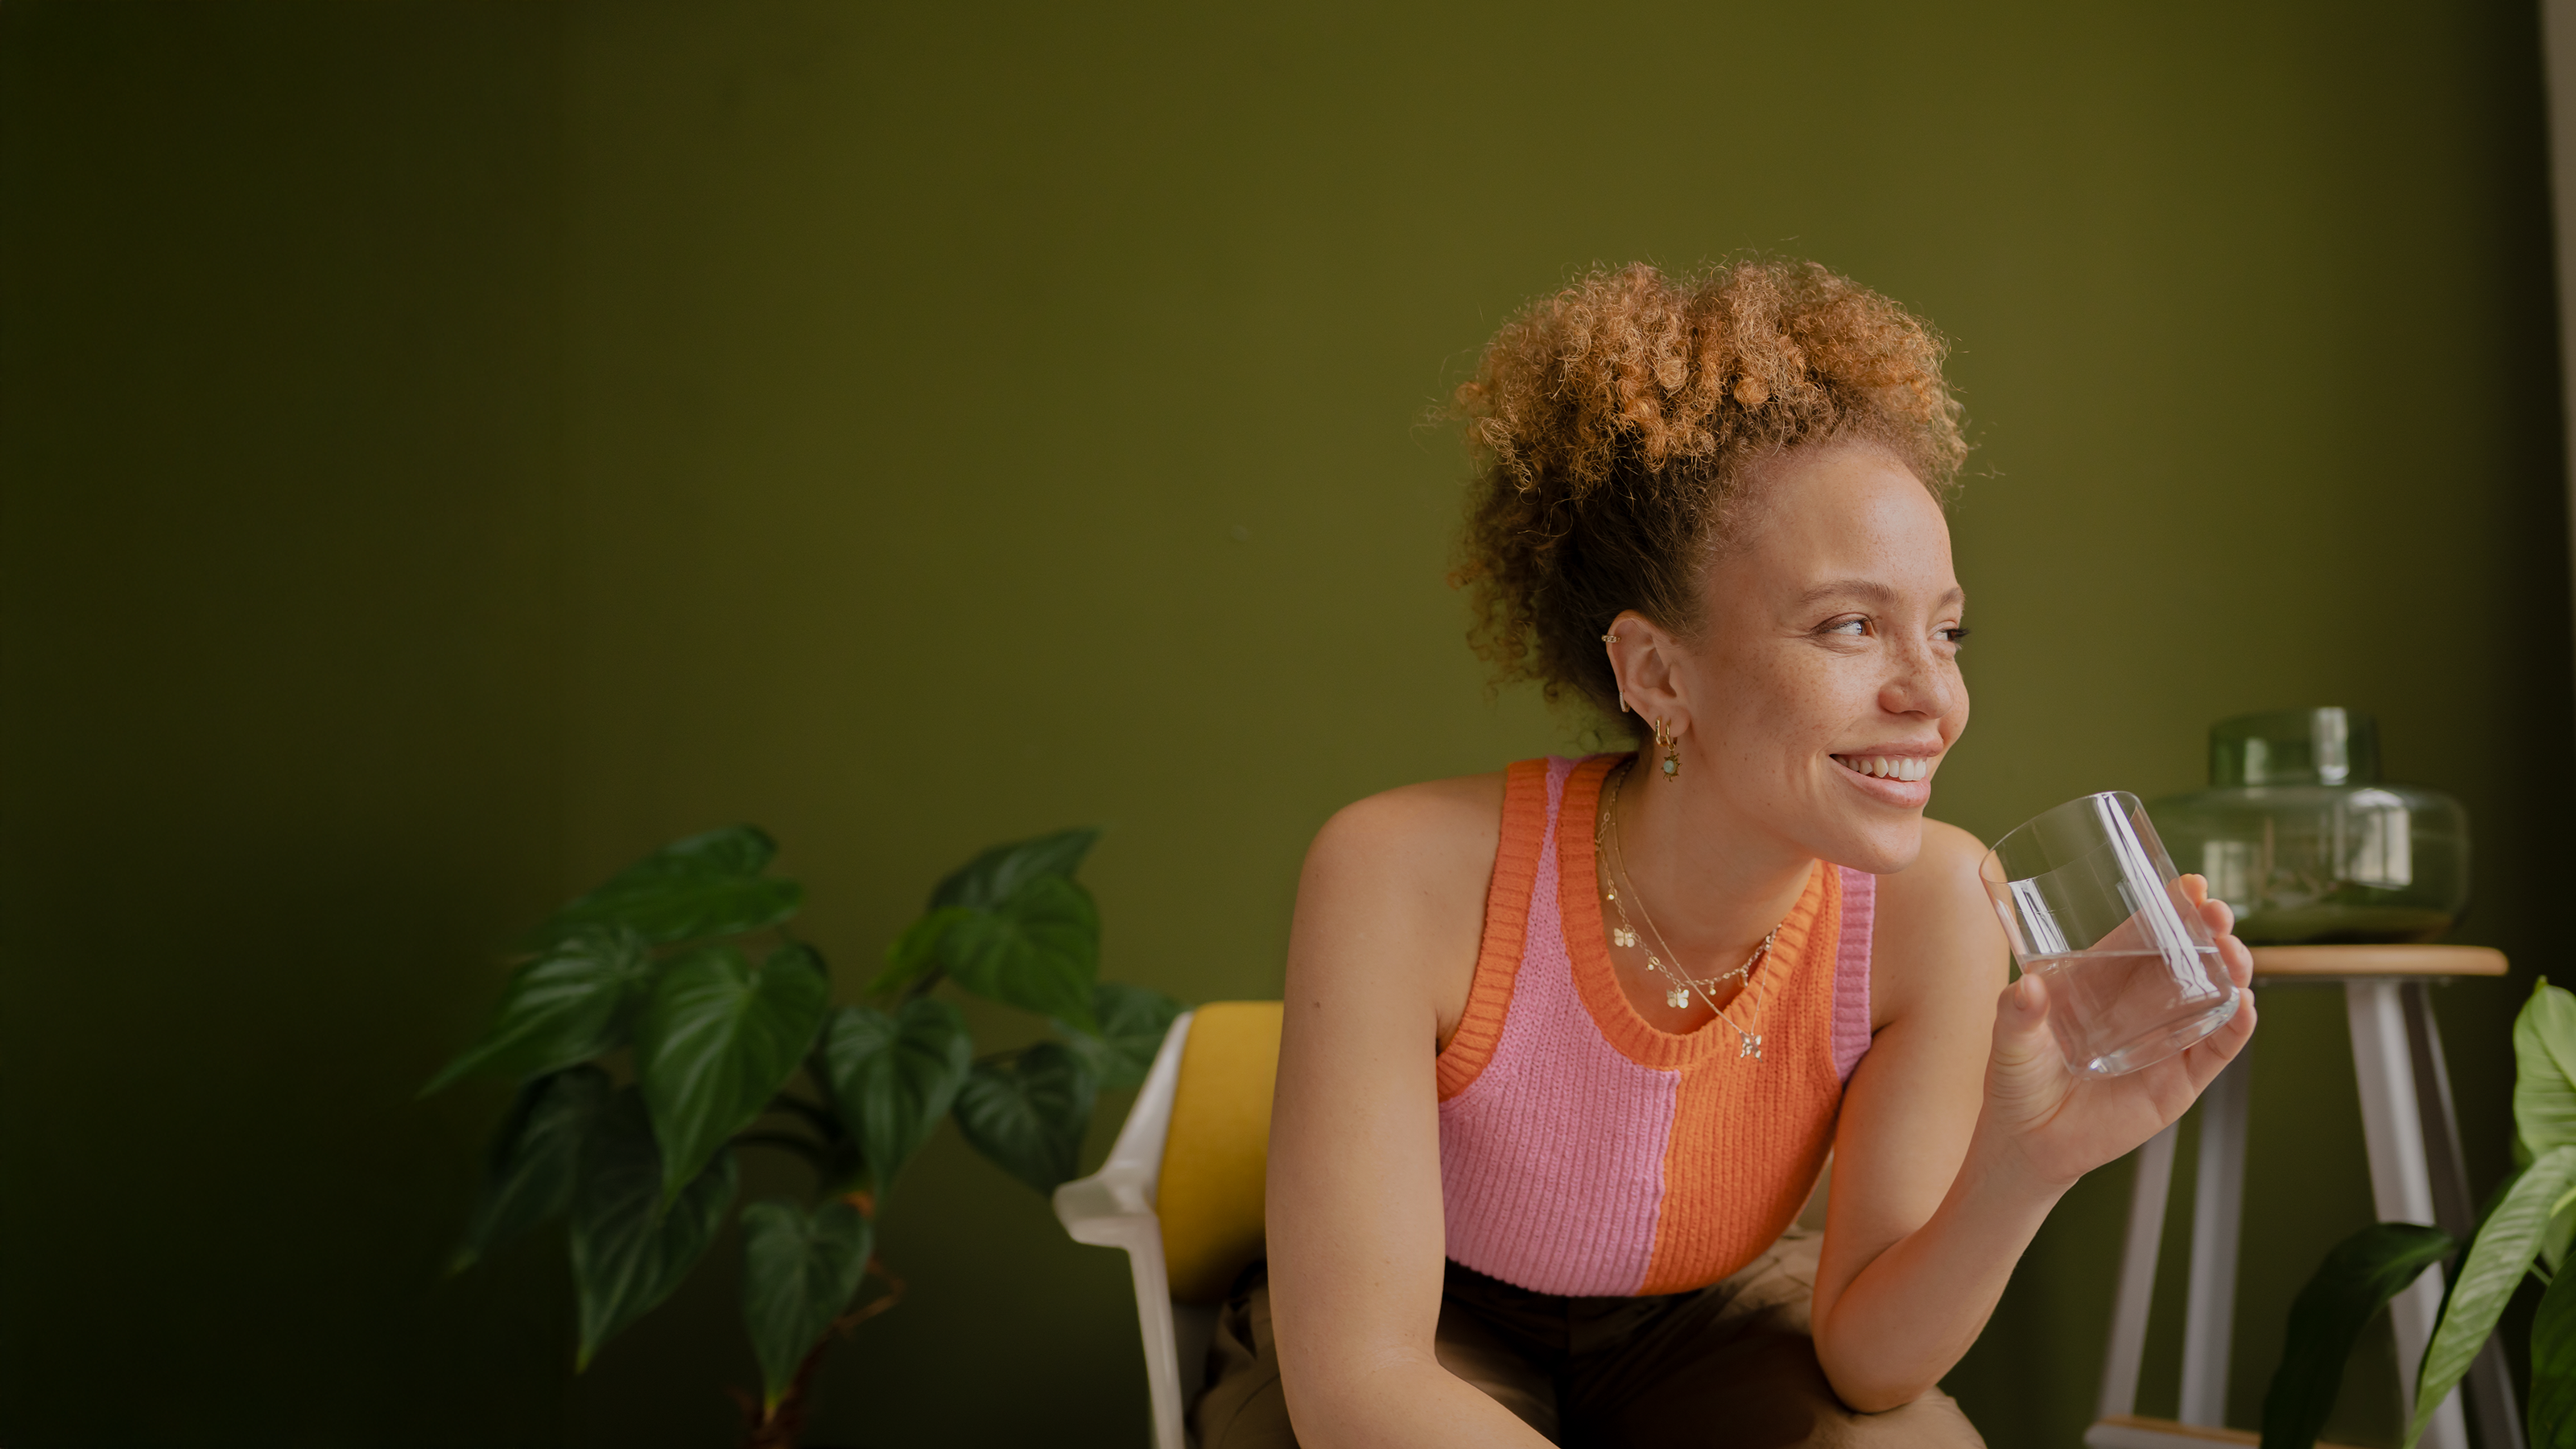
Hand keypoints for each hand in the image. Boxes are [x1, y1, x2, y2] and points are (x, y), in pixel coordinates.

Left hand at [1975, 875, 2257, 1190]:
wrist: (2029, 1145)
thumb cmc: (2017, 1083)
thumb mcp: (2009, 1043)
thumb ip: (2016, 1015)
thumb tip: (2025, 988)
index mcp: (2103, 982)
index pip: (2144, 935)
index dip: (2169, 908)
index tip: (2188, 884)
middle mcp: (2141, 1005)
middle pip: (2186, 958)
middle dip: (2207, 930)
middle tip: (2215, 912)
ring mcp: (2165, 1040)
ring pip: (2211, 997)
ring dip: (2229, 971)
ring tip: (2233, 953)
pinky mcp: (2179, 1080)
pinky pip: (2216, 1048)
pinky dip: (2235, 1027)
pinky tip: (2242, 1004)